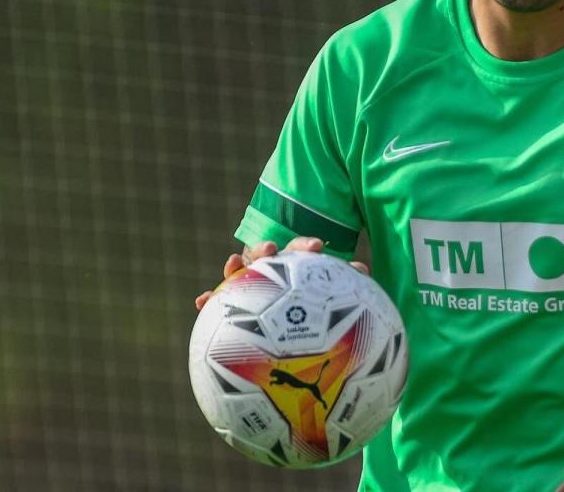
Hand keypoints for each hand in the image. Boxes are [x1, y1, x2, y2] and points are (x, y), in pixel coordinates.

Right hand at [193, 237, 370, 310]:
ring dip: (235, 268)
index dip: (306, 247)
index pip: (299, 250)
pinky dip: (209, 299)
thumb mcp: (327, 292)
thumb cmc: (310, 303)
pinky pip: (220, 301)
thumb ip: (342, 280)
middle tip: (271, 251)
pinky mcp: (233, 302)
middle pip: (265, 255)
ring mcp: (250, 284)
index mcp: (295, 265)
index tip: (316, 247)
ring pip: (240, 272)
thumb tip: (364, 270)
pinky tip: (200, 302)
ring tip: (232, 265)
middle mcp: (271, 269)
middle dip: (265, 250)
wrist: (287, 317)